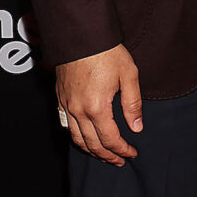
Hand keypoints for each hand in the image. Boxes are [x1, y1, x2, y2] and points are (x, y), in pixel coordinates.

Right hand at [56, 44, 142, 165]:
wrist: (81, 35)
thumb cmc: (106, 52)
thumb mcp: (129, 75)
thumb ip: (133, 104)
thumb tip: (136, 127)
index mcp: (97, 107)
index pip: (110, 139)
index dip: (122, 150)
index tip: (132, 153)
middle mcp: (78, 110)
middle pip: (92, 144)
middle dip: (107, 156)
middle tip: (119, 161)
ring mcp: (66, 105)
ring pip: (76, 138)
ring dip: (91, 150)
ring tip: (104, 155)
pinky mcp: (60, 98)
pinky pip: (66, 126)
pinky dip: (77, 137)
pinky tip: (86, 137)